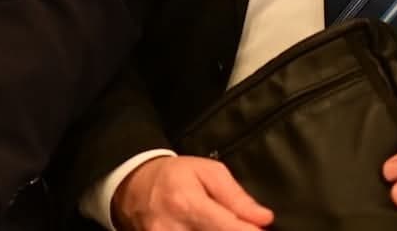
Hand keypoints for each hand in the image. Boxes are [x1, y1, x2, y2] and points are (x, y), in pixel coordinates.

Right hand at [111, 155, 273, 230]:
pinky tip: (206, 230)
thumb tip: (263, 218)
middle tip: (243, 226)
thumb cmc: (174, 175)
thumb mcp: (207, 171)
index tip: (261, 229)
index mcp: (188, 204)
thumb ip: (236, 195)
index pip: (231, 230)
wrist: (133, 184)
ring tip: (220, 226)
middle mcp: (174, 229)